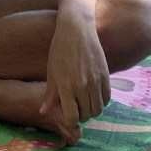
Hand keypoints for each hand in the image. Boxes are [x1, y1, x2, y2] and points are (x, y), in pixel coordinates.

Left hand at [40, 9, 109, 139]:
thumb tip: (43, 112)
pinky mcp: (105, 75)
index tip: (68, 118)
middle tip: (75, 108)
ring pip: (98, 109)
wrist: (76, 29)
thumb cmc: (59, 50)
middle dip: (81, 116)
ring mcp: (96, 80)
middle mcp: (82, 86)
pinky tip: (93, 94)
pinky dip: (101, 101)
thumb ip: (50, 95)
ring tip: (84, 102)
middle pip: (87, 115)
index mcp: (66, 86)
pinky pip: (107, 98)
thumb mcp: (51, 72)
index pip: (72, 117)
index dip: (70, 121)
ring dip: (91, 110)